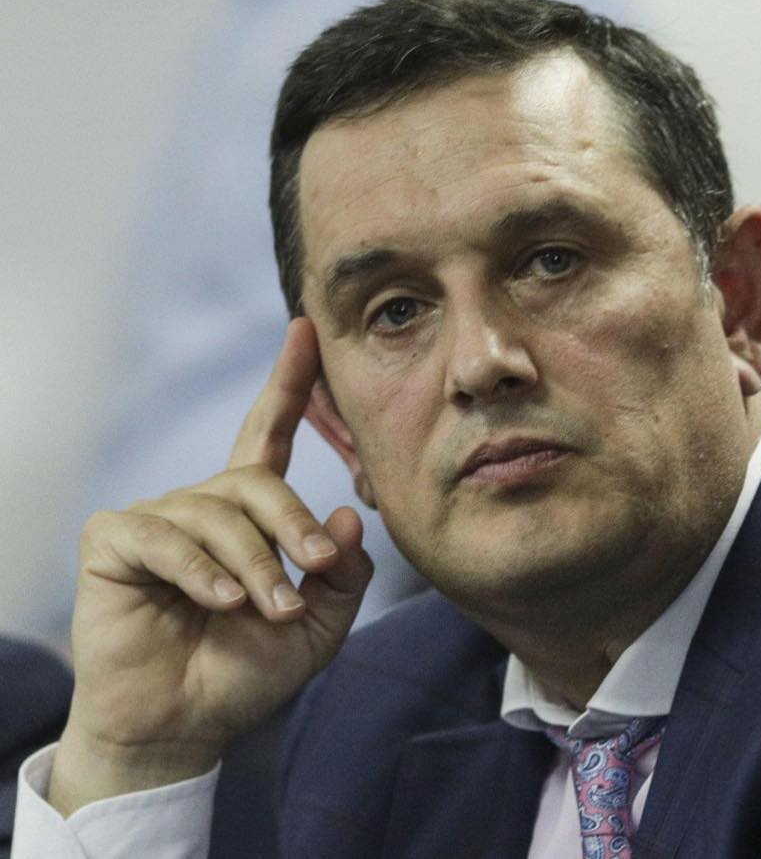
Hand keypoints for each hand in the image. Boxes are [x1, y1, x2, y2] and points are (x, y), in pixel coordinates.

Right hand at [49, 318, 371, 814]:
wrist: (185, 725)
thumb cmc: (249, 668)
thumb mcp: (320, 623)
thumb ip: (343, 572)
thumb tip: (350, 516)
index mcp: (250, 512)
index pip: (271, 432)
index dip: (290, 382)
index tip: (307, 330)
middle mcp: (204, 503)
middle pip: (256, 480)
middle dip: (293, 524)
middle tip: (314, 569)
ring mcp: (157, 517)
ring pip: (216, 513)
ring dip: (253, 565)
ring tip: (271, 610)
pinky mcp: (114, 540)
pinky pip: (163, 537)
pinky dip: (199, 570)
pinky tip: (219, 602)